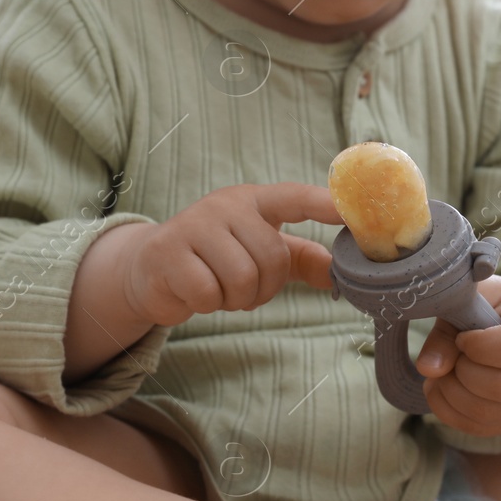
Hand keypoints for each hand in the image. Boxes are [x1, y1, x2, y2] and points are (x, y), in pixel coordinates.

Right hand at [122, 183, 341, 326]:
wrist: (150, 270)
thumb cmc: (216, 259)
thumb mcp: (260, 255)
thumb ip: (300, 260)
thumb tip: (338, 273)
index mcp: (254, 201)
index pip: (293, 197)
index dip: (323, 203)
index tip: (350, 210)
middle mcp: (225, 205)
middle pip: (271, 257)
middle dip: (264, 287)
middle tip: (242, 289)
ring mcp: (193, 224)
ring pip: (242, 278)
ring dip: (236, 298)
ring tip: (219, 289)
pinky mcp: (166, 252)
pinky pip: (208, 293)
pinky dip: (207, 303)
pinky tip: (194, 292)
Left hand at [415, 276, 500, 435]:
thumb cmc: (494, 306)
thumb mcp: (472, 301)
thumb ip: (447, 330)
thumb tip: (429, 368)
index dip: (482, 346)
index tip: (464, 337)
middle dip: (462, 373)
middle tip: (452, 356)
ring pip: (488, 413)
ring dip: (451, 394)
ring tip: (442, 372)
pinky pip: (479, 428)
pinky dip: (449, 411)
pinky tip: (442, 388)